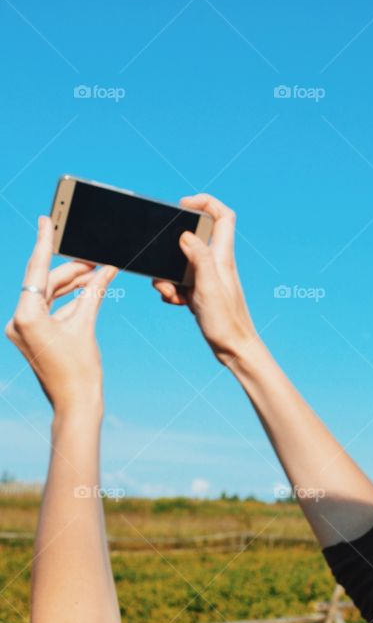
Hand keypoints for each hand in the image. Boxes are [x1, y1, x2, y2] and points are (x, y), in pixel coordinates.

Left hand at [5, 216, 116, 412]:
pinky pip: (48, 308)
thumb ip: (94, 292)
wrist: (75, 402)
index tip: (47, 220)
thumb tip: (106, 268)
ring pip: (47, 294)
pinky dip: (66, 299)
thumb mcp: (86, 325)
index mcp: (26, 317)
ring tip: (95, 272)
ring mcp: (22, 329)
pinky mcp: (30, 335)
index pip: (36, 271)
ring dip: (70, 284)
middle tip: (94, 257)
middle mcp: (17, 321)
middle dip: (70, 270)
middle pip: (44, 283)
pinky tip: (86, 290)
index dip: (44, 243)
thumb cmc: (80, 370)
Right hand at [151, 193, 258, 364]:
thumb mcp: (208, 287)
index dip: (205, 202)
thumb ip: (199, 258)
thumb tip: (186, 234)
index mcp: (223, 257)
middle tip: (163, 259)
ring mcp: (208, 278)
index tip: (183, 205)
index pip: (223, 216)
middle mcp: (217, 264)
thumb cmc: (226, 321)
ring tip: (171, 293)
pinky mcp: (201, 292)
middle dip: (172, 246)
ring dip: (167, 275)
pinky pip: (179, 282)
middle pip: (193, 238)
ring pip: (180, 263)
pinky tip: (176, 302)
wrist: (234, 350)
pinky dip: (172, 289)